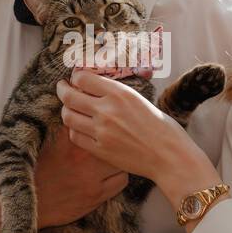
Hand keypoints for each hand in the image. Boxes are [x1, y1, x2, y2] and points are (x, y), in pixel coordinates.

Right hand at [0, 128, 127, 232]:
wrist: (25, 204)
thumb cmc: (34, 170)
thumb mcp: (44, 142)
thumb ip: (62, 126)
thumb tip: (74, 106)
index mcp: (68, 140)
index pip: (96, 120)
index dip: (104, 116)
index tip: (108, 116)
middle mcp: (82, 157)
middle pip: (113, 139)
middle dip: (117, 136)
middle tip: (118, 134)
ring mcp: (91, 178)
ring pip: (121, 160)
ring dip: (120, 157)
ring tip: (115, 155)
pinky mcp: (96, 196)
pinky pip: (121, 181)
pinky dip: (119, 176)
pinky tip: (111, 174)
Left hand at [56, 68, 196, 180]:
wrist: (169, 156)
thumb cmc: (162, 127)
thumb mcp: (140, 99)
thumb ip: (116, 92)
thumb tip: (96, 85)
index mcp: (119, 93)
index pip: (82, 78)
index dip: (75, 76)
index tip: (75, 77)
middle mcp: (107, 110)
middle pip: (69, 96)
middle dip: (62, 89)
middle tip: (62, 87)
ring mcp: (101, 131)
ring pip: (68, 116)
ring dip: (66, 110)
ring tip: (69, 108)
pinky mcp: (99, 150)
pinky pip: (75, 136)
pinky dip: (74, 129)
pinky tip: (79, 126)